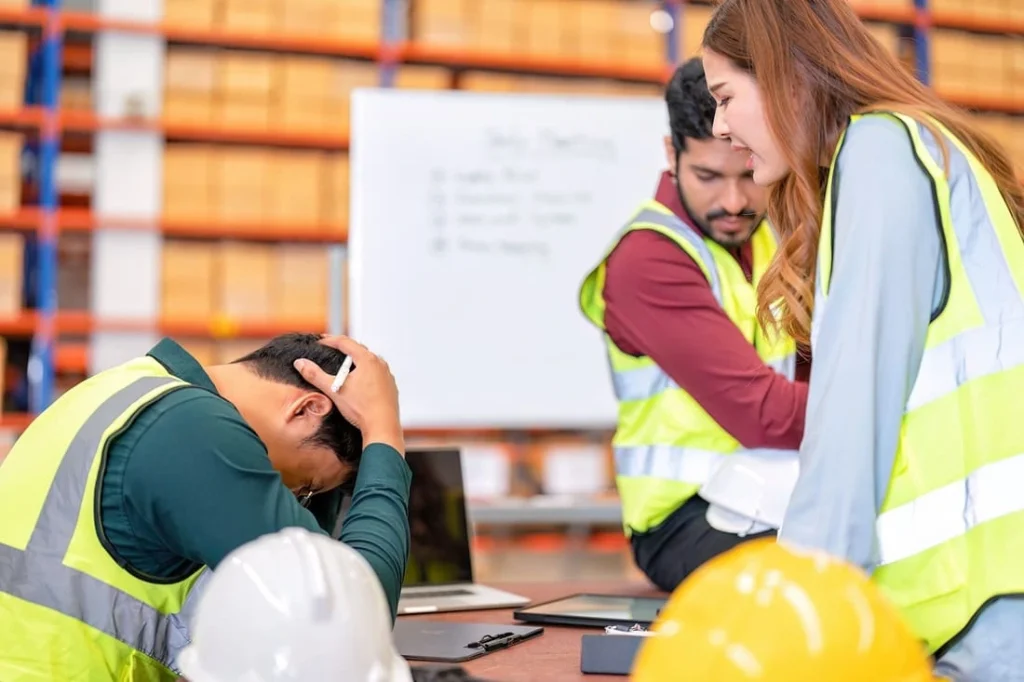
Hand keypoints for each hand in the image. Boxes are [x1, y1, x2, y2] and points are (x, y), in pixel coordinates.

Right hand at [293, 336, 404, 453]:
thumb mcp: (333, 390)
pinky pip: (376, 374)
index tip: (319, 342)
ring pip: (369, 362)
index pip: (346, 342)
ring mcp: (387, 375)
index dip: (330, 340)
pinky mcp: (391, 386)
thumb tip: (300, 363)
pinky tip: (358, 382)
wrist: (382, 427)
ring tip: (343, 366)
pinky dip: (365, 374)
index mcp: (367, 360)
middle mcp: (380, 364)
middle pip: (358, 350)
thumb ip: (315, 374)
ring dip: (355, 362)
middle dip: (343, 349)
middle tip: (329, 350)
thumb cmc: (361, 409)